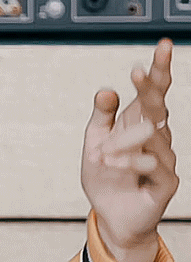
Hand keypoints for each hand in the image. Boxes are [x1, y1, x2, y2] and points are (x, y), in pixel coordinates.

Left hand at [81, 38, 178, 261]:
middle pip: (160, 105)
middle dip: (151, 86)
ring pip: (150, 136)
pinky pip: (152, 163)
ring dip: (121, 142)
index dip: (158, 70)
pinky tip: (112, 162)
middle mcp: (157, 137)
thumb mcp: (95, 143)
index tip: (161, 46)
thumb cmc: (106, 177)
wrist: (111, 215)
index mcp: (140, 123)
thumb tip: (106, 89)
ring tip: (100, 154)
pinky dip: (129, 160)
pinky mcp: (166, 181)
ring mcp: (165, 158)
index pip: (154, 92)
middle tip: (139, 72)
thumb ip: (101, 116)